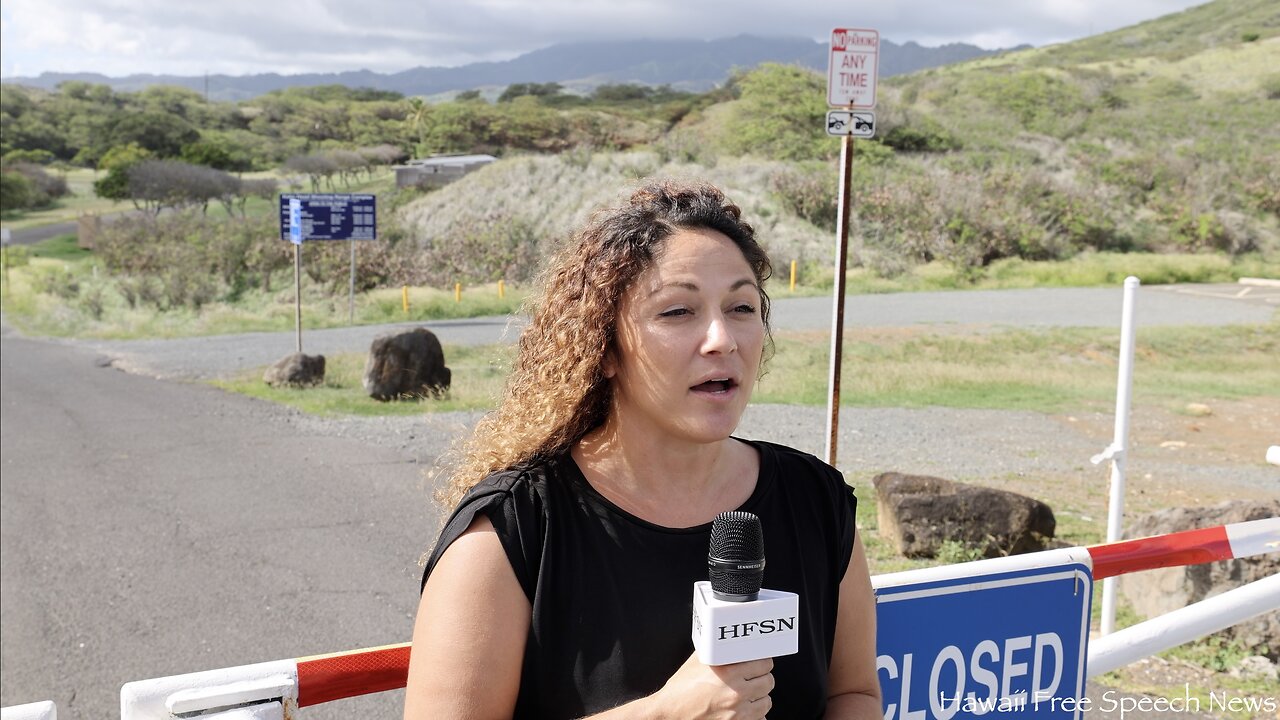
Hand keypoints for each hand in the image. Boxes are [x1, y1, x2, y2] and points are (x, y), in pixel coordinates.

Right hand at [649, 652, 773, 719]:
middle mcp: (735, 693)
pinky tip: (744, 708)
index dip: (762, 662)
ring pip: (766, 702)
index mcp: (727, 673)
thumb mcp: (698, 662)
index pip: (764, 664)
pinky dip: (754, 714)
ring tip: (749, 693)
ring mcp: (737, 713)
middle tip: (753, 677)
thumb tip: (730, 642)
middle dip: (762, 678)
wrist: (669, 713)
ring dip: (759, 697)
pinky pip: (760, 719)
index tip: (759, 663)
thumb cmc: (680, 690)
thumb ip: (717, 651)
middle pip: (768, 682)